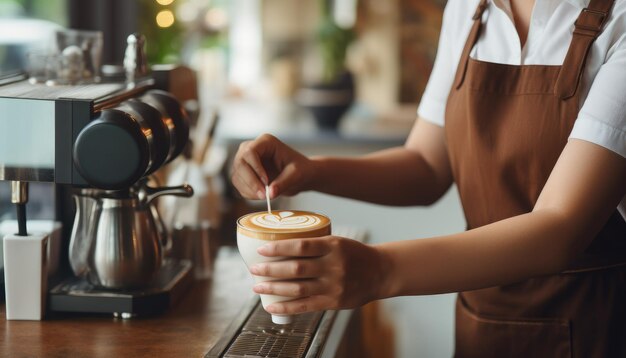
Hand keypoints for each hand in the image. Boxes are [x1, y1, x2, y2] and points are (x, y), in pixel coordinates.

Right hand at [231, 134, 316, 198]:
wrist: (299, 176)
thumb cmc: (301, 170)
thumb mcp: (296, 175)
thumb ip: (283, 183)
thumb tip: (270, 194)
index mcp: (266, 142)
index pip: (250, 152)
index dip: (255, 168)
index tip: (266, 182)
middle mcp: (252, 148)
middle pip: (240, 163)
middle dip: (251, 181)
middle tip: (264, 196)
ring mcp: (245, 160)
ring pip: (237, 175)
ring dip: (249, 189)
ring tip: (266, 197)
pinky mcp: (243, 173)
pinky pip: (238, 184)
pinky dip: (248, 193)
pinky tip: (262, 196)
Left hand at [249, 236, 390, 314]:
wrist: (379, 272)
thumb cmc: (352, 254)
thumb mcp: (337, 241)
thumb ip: (314, 245)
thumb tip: (279, 245)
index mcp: (333, 246)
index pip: (301, 245)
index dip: (279, 248)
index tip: (261, 249)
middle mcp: (334, 266)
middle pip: (296, 268)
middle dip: (271, 269)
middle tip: (254, 269)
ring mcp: (334, 286)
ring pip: (297, 288)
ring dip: (273, 288)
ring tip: (257, 286)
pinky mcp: (334, 302)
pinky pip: (305, 306)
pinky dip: (286, 307)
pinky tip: (271, 305)